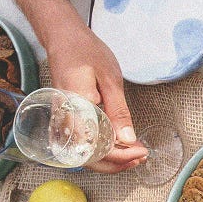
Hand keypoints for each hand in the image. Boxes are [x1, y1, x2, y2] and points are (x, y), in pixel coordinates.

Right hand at [41, 13, 145, 172]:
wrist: (62, 37)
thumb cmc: (85, 52)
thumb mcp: (110, 79)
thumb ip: (118, 111)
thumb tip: (128, 140)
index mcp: (76, 110)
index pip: (95, 149)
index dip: (119, 157)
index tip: (140, 151)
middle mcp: (65, 120)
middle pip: (87, 159)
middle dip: (116, 164)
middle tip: (140, 157)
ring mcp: (63, 120)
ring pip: (83, 154)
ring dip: (109, 159)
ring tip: (133, 153)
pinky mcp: (65, 119)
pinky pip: (80, 143)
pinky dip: (100, 149)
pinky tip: (117, 144)